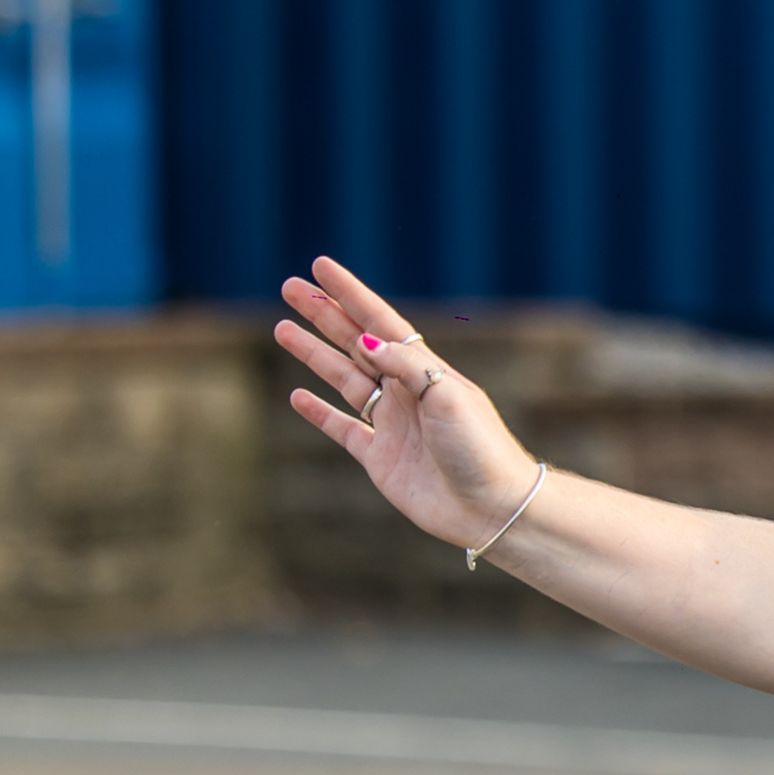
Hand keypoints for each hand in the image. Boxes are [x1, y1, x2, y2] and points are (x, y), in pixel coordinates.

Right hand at [272, 257, 539, 550]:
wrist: (491, 507)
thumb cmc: (480, 448)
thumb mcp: (448, 396)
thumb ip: (406, 366)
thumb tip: (365, 339)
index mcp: (426, 371)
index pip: (380, 321)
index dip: (349, 294)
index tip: (319, 267)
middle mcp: (407, 392)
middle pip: (355, 343)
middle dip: (324, 315)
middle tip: (289, 288)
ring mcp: (392, 425)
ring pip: (343, 380)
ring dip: (313, 355)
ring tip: (282, 329)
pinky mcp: (380, 459)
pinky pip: (342, 429)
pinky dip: (319, 412)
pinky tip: (297, 396)